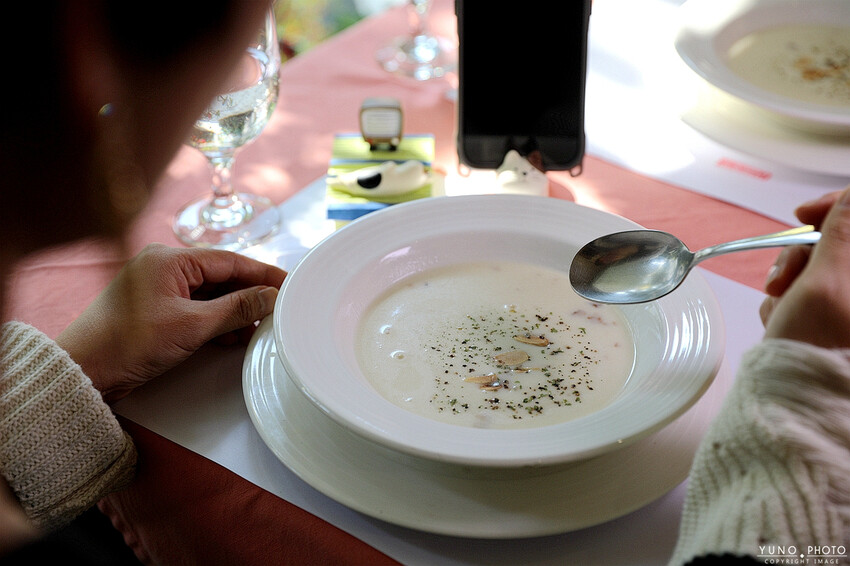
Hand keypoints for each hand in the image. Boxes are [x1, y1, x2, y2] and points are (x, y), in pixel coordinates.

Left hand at [57, 244, 285, 402]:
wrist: (85, 371)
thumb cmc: (128, 343)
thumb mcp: (192, 326)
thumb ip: (236, 309)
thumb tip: (270, 297)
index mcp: (169, 259)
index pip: (229, 260)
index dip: (262, 273)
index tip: (288, 283)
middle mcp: (164, 267)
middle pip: (221, 276)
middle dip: (249, 296)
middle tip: (277, 310)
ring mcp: (159, 288)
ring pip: (210, 294)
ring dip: (234, 312)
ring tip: (257, 328)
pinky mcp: (156, 309)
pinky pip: (196, 308)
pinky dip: (216, 321)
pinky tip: (232, 336)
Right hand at [760, 187, 849, 348]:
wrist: (795, 408)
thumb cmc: (815, 351)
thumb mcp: (827, 281)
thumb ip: (843, 229)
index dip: (834, 207)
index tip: (803, 215)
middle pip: (837, 244)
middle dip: (802, 256)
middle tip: (782, 279)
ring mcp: (847, 308)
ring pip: (818, 270)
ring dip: (790, 284)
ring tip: (780, 310)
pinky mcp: (834, 325)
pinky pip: (809, 296)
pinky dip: (790, 305)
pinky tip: (784, 325)